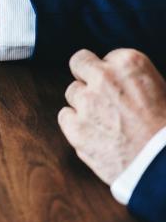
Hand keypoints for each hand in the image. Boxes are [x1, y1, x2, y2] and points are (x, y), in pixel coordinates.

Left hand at [59, 48, 165, 184]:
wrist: (164, 165)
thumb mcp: (160, 89)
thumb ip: (132, 78)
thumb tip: (116, 78)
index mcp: (130, 63)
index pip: (107, 57)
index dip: (113, 73)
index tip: (121, 86)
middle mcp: (103, 77)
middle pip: (79, 63)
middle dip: (87, 75)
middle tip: (99, 93)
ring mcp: (86, 102)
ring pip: (72, 92)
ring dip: (83, 103)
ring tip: (106, 120)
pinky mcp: (75, 127)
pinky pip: (64, 116)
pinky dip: (75, 124)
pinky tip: (95, 133)